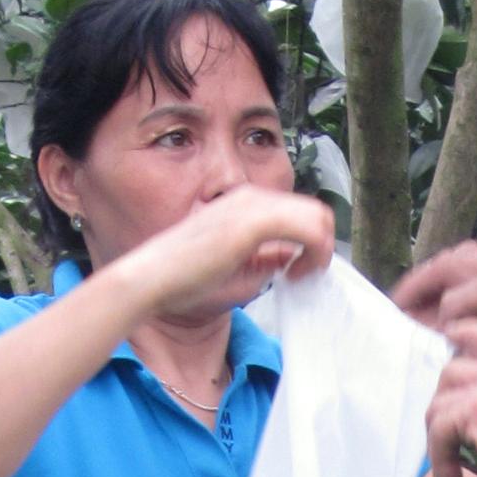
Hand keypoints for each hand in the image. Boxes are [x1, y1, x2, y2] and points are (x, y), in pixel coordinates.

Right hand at [118, 186, 333, 309]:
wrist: (154, 279)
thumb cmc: (185, 278)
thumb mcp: (239, 267)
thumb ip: (269, 257)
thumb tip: (294, 254)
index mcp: (246, 204)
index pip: (301, 213)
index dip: (313, 243)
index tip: (300, 272)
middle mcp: (251, 197)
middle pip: (315, 211)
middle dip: (322, 246)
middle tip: (305, 274)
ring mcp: (252, 205)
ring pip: (317, 216)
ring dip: (320, 250)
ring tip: (301, 275)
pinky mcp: (253, 222)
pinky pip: (308, 228)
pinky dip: (315, 252)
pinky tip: (296, 274)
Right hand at [395, 243, 476, 367]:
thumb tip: (453, 345)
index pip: (453, 304)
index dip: (436, 329)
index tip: (420, 348)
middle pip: (444, 268)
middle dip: (417, 289)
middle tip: (392, 308)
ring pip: (459, 260)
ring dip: (433, 277)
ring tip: (412, 298)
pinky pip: (475, 260)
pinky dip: (454, 272)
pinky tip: (450, 292)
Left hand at [426, 318, 476, 476]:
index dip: (460, 341)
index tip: (448, 358)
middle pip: (453, 369)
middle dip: (443, 404)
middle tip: (448, 436)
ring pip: (440, 402)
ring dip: (437, 437)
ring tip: (450, 468)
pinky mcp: (476, 411)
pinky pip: (438, 429)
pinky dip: (438, 458)